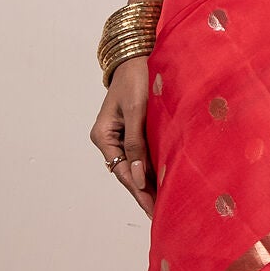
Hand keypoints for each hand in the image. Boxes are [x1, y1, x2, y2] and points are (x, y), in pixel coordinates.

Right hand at [90, 55, 154, 216]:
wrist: (139, 55)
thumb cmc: (137, 78)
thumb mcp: (137, 110)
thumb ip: (137, 144)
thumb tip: (140, 178)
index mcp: (103, 135)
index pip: (124, 171)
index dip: (139, 192)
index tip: (153, 210)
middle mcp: (109, 139)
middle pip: (129, 173)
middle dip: (145, 193)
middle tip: (162, 215)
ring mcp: (121, 136)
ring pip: (137, 166)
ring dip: (150, 183)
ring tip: (166, 204)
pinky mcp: (135, 131)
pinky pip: (143, 155)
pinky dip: (153, 168)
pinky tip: (165, 181)